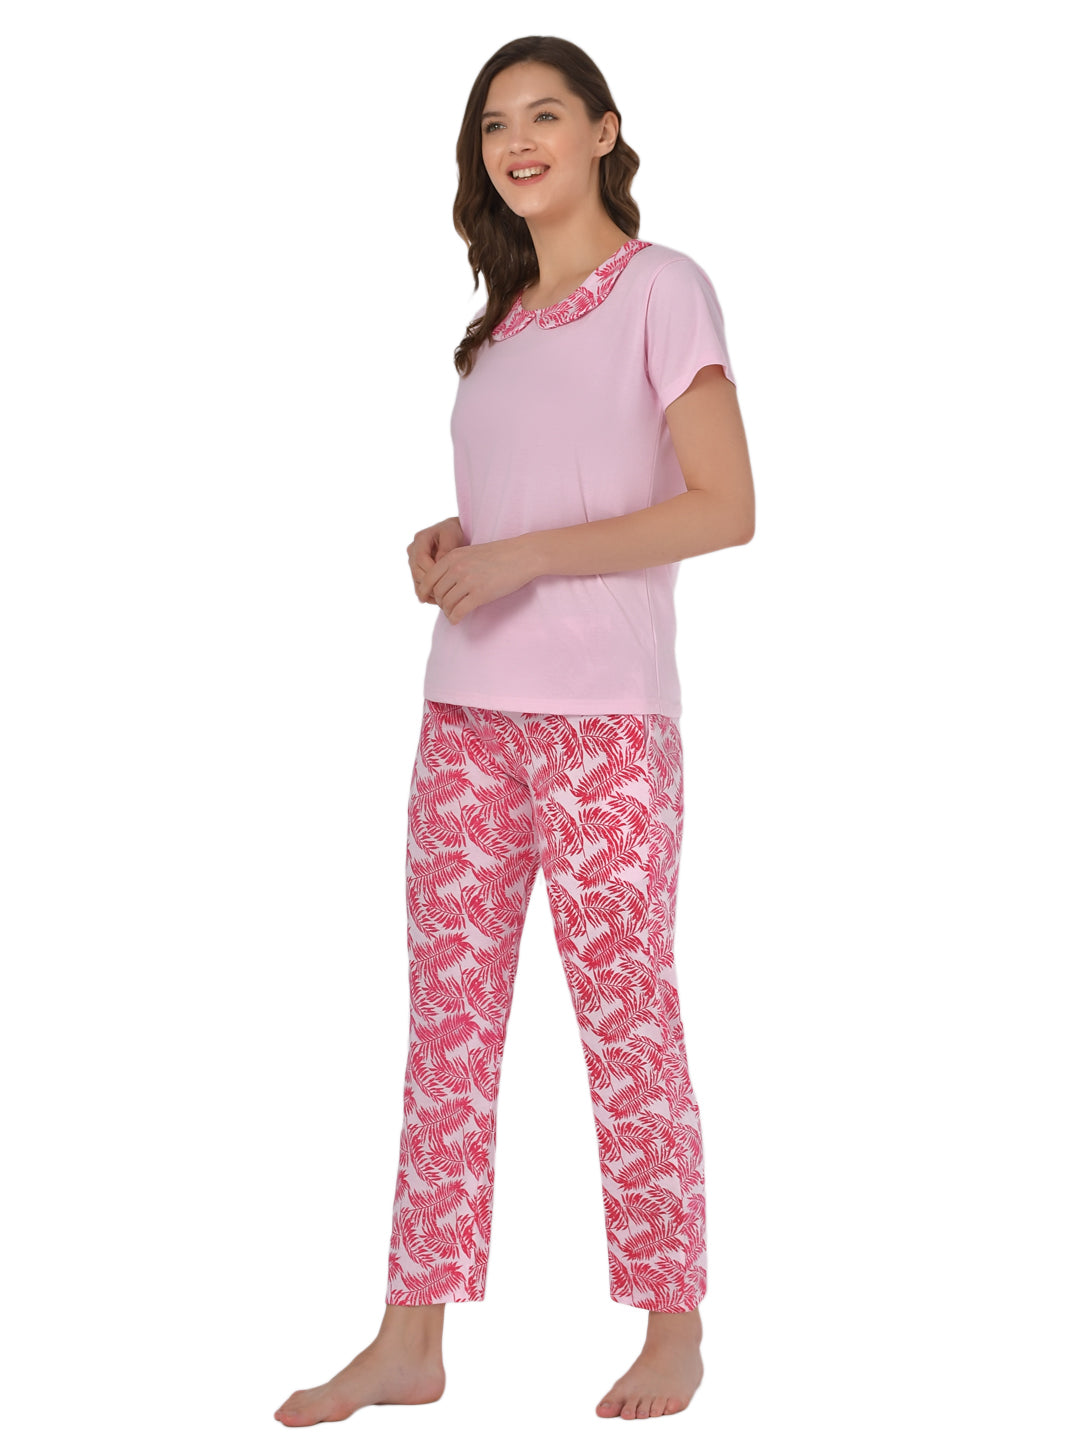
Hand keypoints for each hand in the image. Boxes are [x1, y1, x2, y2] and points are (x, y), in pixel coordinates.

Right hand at [407, 515, 464, 604]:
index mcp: (420, 539)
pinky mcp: (417, 571)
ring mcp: (413, 562)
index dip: (432, 572)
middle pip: (417, 573)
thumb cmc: (455, 532)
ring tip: (444, 599)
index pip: (421, 559)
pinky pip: (419, 586)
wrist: (454, 534)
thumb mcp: (453, 536)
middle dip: (431, 585)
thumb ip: (445, 549)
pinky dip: (428, 594)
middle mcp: (413, 551)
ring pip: (417, 582)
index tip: (447, 581)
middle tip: (447, 594)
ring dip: (429, 592)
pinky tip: (440, 600)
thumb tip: (438, 564)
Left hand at [416, 535, 535, 624]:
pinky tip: (456, 620)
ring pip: (447, 603)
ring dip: (447, 611)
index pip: (428, 578)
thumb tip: (442, 582)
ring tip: (452, 613)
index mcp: (453, 557)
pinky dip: (455, 618)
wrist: (522, 555)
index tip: (425, 599)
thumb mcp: (471, 553)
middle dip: (440, 602)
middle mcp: (457, 568)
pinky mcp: (480, 594)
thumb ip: (455, 564)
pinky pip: (459, 611)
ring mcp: (468, 581)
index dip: (425, 591)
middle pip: (437, 593)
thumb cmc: (499, 555)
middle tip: (446, 607)